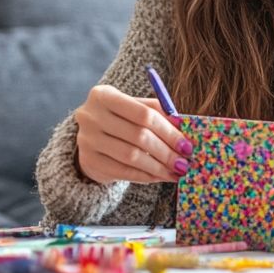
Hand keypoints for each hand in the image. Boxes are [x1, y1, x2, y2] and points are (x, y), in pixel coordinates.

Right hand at [74, 85, 192, 184]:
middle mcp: (91, 116)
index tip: (186, 145)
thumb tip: (184, 127)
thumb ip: (157, 112)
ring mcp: (87, 139)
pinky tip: (158, 177)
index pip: (143, 114)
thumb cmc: (120, 118)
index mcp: (104, 95)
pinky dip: (144, 176)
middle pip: (138, 136)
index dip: (168, 131)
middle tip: (184, 162)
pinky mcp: (88, 160)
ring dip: (158, 167)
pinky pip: (123, 171)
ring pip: (131, 156)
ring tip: (175, 172)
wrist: (90, 136)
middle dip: (166, 152)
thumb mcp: (134, 107)